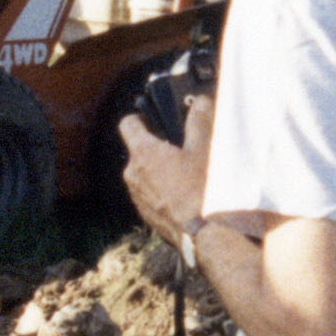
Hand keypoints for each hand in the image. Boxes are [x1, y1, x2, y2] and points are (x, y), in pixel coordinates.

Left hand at [119, 97, 212, 245]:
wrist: (206, 234)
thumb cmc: (203, 188)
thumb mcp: (204, 147)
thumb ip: (199, 120)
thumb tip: (198, 102)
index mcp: (143, 153)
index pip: (128, 124)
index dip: (140, 118)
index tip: (151, 118)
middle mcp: (133, 175)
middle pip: (139, 151)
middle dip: (159, 147)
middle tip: (183, 148)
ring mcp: (138, 198)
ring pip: (146, 175)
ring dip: (162, 171)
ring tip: (189, 173)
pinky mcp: (147, 216)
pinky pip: (152, 195)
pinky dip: (165, 191)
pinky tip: (187, 194)